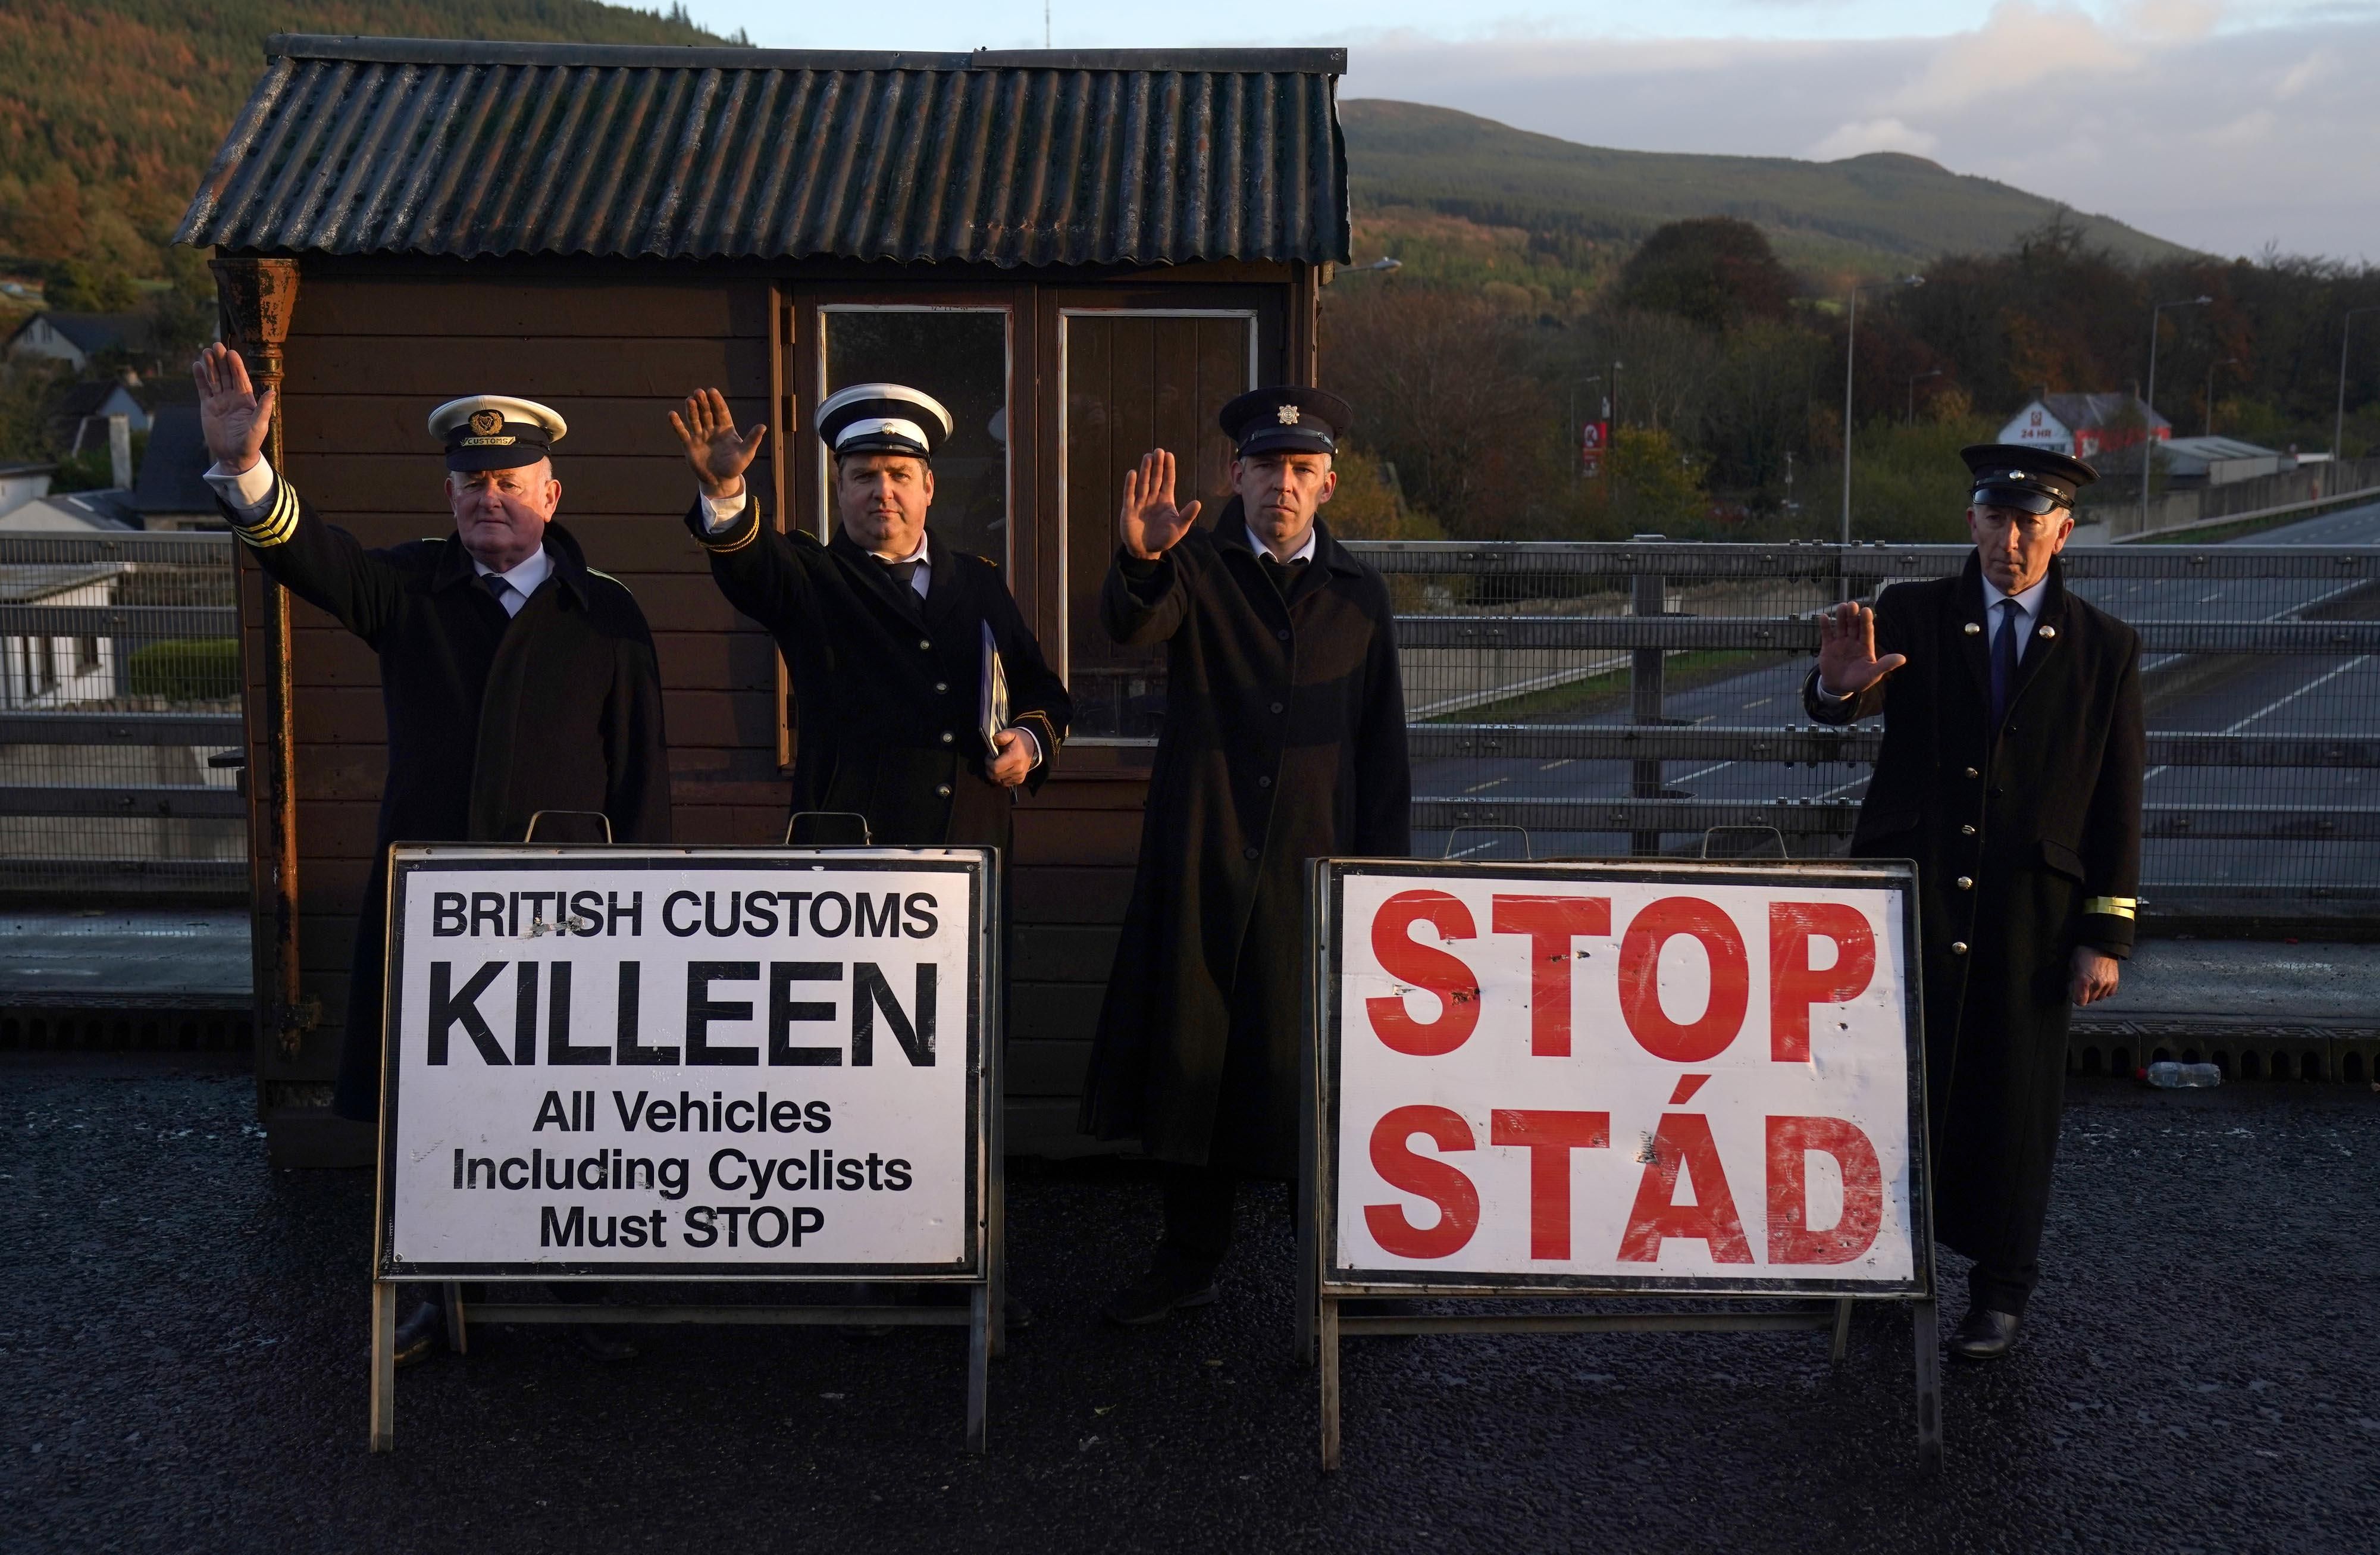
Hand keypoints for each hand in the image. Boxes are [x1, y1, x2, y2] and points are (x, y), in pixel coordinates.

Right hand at [193, 343, 273, 473]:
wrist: (234, 456)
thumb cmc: (250, 442)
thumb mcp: (258, 426)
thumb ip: (263, 409)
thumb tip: (272, 393)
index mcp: (246, 399)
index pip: (240, 378)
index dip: (236, 365)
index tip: (232, 353)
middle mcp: (233, 397)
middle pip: (226, 375)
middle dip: (221, 360)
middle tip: (216, 345)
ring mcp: (219, 401)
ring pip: (214, 379)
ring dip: (210, 366)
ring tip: (205, 351)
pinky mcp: (207, 407)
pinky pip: (203, 389)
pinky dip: (200, 378)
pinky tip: (197, 366)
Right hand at [670, 388, 767, 499]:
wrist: (719, 482)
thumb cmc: (734, 467)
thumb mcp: (746, 454)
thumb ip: (752, 440)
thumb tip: (763, 426)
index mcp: (726, 429)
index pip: (721, 412)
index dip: (717, 401)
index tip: (712, 391)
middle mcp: (712, 429)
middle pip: (707, 413)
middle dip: (703, 403)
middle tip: (699, 392)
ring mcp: (700, 436)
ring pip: (695, 420)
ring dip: (692, 410)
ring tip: (690, 400)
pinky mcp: (689, 445)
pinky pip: (682, 432)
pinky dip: (677, 424)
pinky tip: (672, 414)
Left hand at [988, 727, 1033, 788]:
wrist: (1032, 745)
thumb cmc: (1019, 740)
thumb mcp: (1011, 733)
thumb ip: (1002, 736)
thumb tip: (995, 739)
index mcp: (1014, 758)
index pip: (995, 768)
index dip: (988, 763)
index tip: (990, 756)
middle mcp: (1017, 770)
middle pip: (995, 776)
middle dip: (989, 768)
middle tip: (991, 760)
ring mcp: (1019, 777)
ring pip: (998, 781)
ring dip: (994, 774)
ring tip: (997, 764)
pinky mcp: (1019, 780)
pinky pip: (1004, 783)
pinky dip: (1000, 778)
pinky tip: (1002, 769)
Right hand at [1118, 449, 1200, 559]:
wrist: (1145, 551)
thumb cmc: (1163, 539)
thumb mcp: (1179, 528)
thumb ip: (1187, 515)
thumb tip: (1198, 502)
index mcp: (1165, 500)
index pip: (1168, 481)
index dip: (1169, 468)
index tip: (1169, 455)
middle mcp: (1152, 498)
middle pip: (1155, 478)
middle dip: (1157, 465)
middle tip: (1159, 450)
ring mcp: (1140, 503)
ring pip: (1143, 483)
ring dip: (1146, 470)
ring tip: (1148, 457)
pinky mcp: (1129, 510)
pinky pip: (1130, 495)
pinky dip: (1131, 485)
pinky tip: (1132, 473)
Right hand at [1816, 601, 1906, 697]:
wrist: (1839, 687)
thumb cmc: (1858, 681)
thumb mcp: (1872, 675)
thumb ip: (1885, 665)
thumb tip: (1902, 658)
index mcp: (1865, 646)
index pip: (1867, 631)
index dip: (1866, 621)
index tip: (1866, 610)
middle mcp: (1853, 641)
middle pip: (1853, 625)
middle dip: (1853, 615)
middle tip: (1852, 604)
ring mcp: (1840, 642)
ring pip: (1841, 626)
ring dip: (1841, 617)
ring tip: (1841, 606)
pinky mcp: (1828, 646)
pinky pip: (1826, 634)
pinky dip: (1825, 625)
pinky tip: (1823, 616)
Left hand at [2069, 947, 2119, 1005]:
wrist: (2101, 944)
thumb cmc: (2084, 952)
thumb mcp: (2072, 966)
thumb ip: (2071, 981)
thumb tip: (2071, 991)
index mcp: (2084, 980)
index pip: (2080, 1002)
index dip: (2076, 998)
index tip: (2075, 992)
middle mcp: (2097, 984)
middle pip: (2090, 1000)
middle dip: (2085, 994)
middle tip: (2083, 985)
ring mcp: (2107, 983)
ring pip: (2099, 998)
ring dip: (2095, 993)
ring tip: (2092, 982)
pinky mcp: (2115, 981)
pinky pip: (2109, 993)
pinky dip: (2104, 990)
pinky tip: (2100, 983)